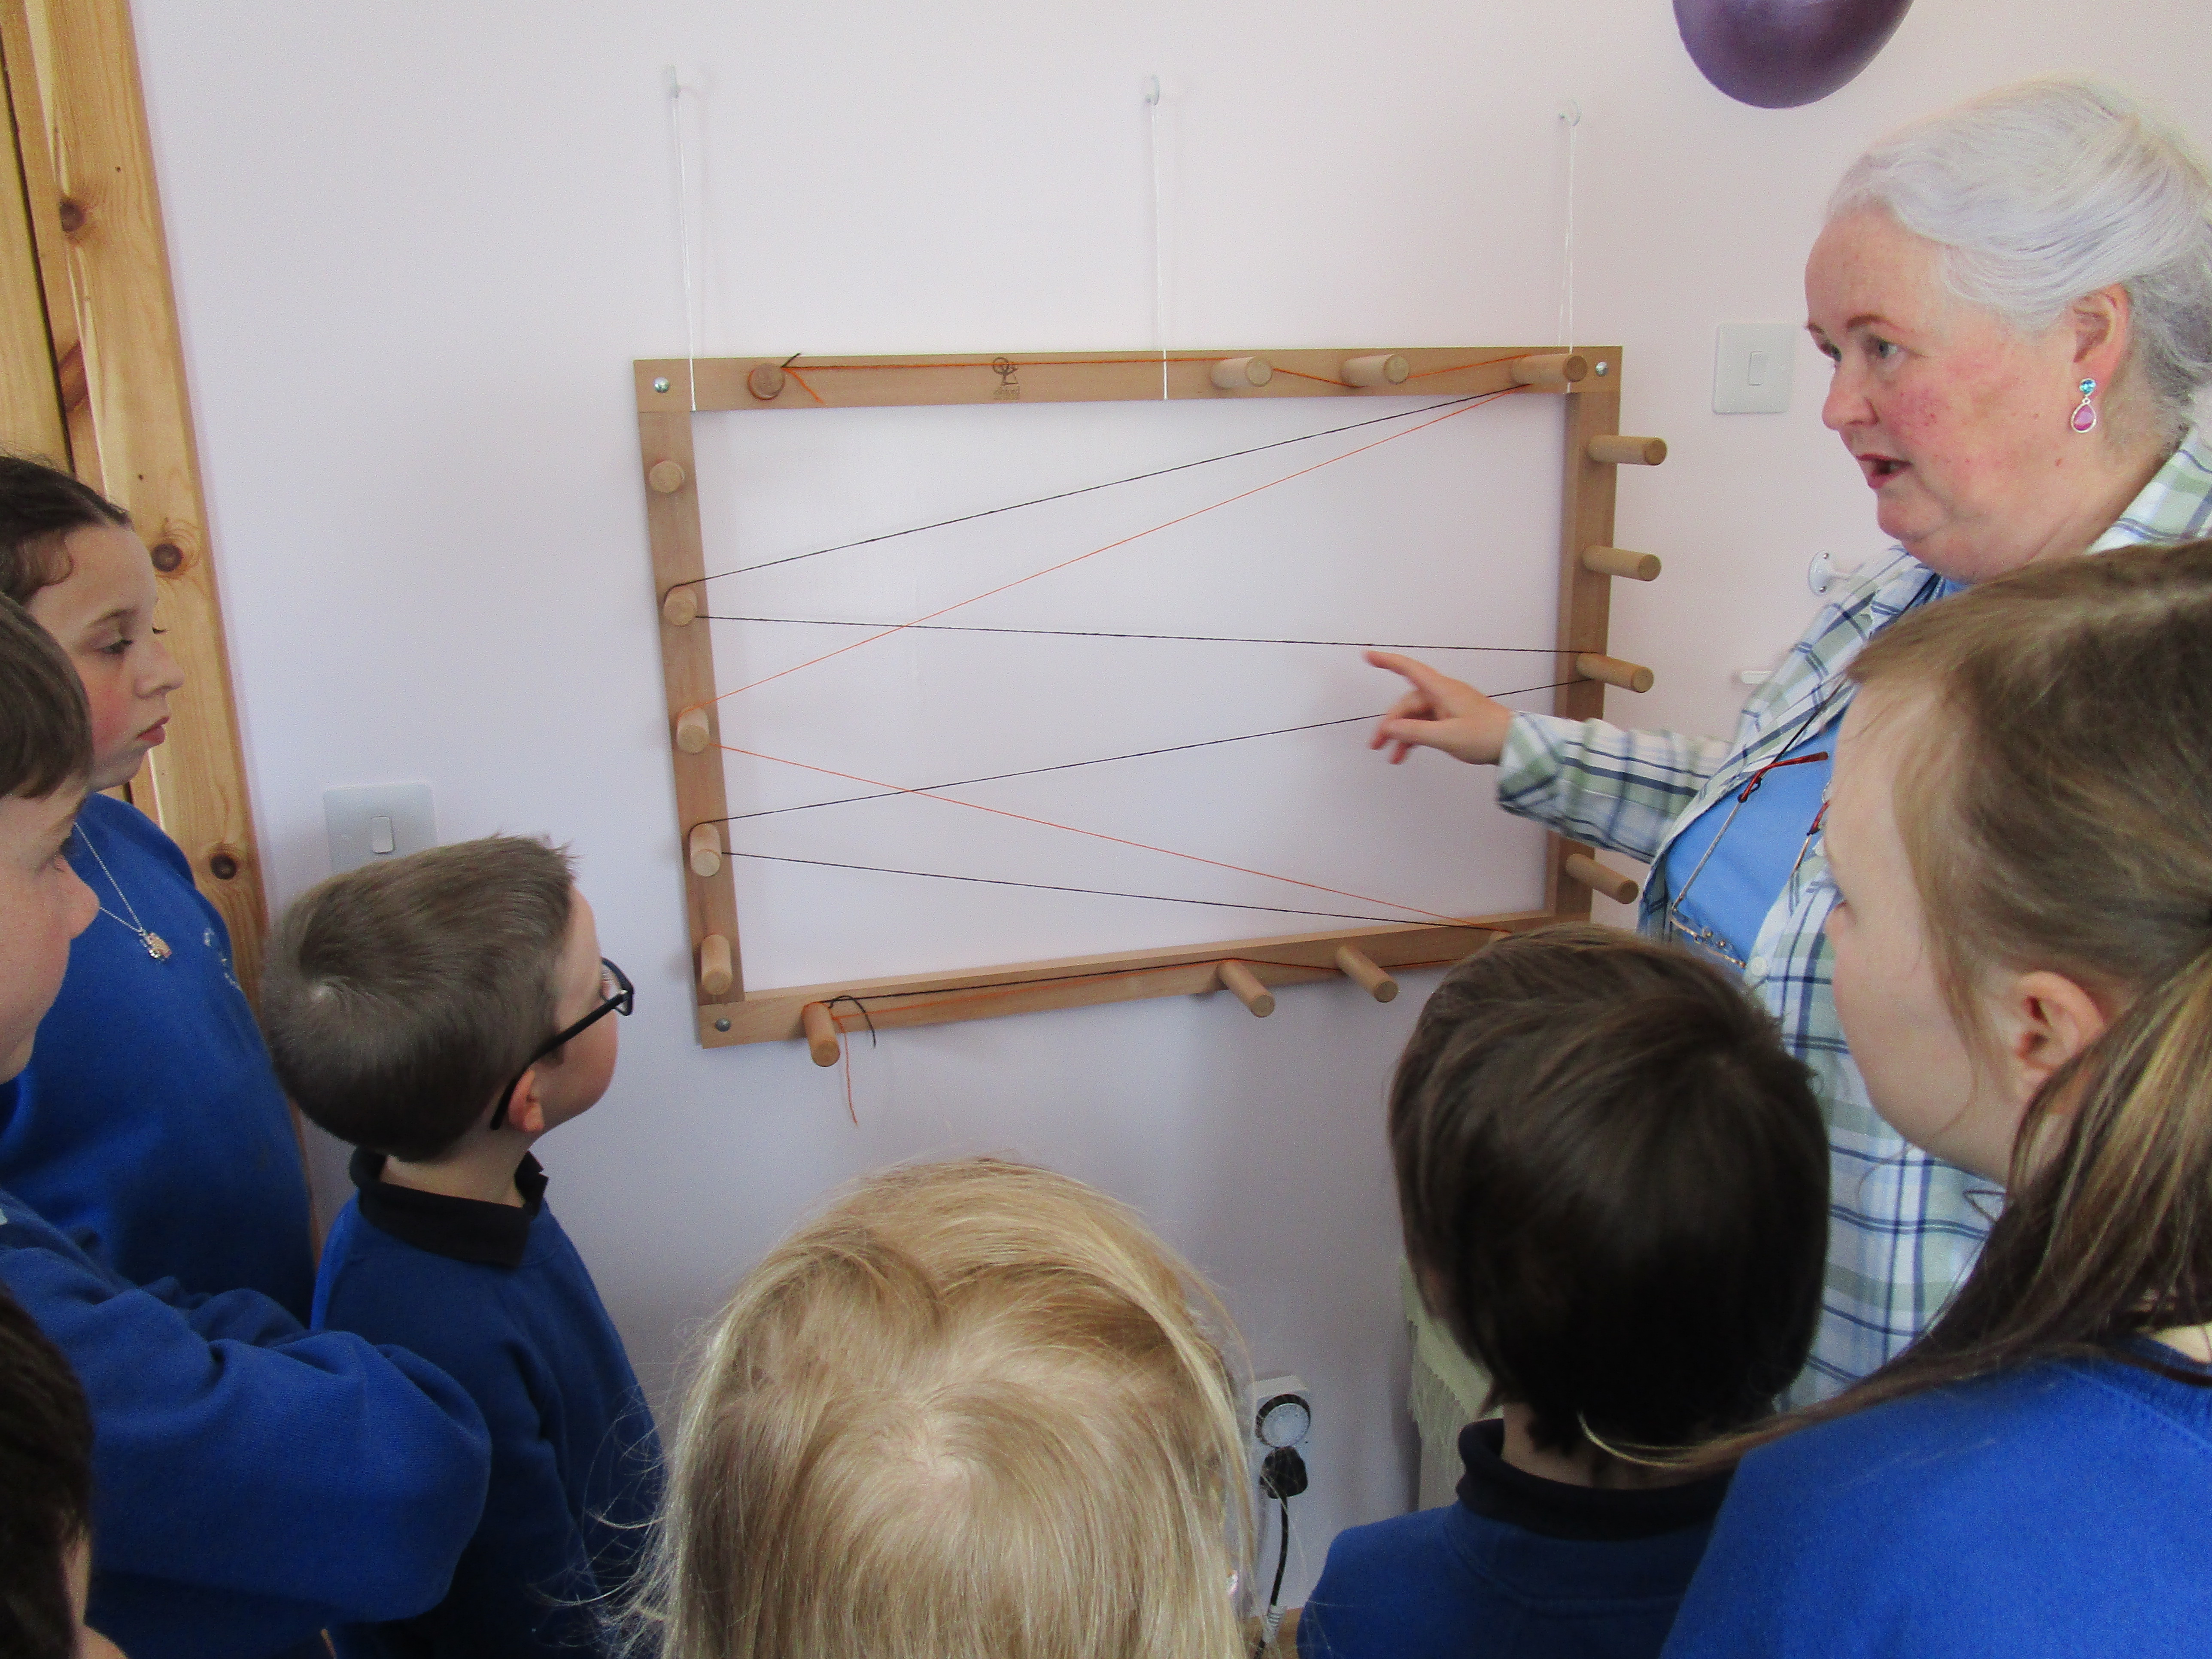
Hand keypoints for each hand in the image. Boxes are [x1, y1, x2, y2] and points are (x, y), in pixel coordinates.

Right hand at [1366, 650, 1514, 765]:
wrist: (1514, 743)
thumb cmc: (1486, 735)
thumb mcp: (1447, 736)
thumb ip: (1415, 732)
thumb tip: (1389, 728)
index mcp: (1442, 690)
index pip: (1409, 670)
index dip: (1388, 662)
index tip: (1368, 656)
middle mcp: (1443, 694)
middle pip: (1408, 703)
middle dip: (1390, 723)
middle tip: (1376, 745)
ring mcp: (1448, 706)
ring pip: (1416, 716)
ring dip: (1402, 734)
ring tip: (1392, 757)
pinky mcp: (1453, 718)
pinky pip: (1427, 724)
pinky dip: (1415, 736)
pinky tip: (1406, 753)